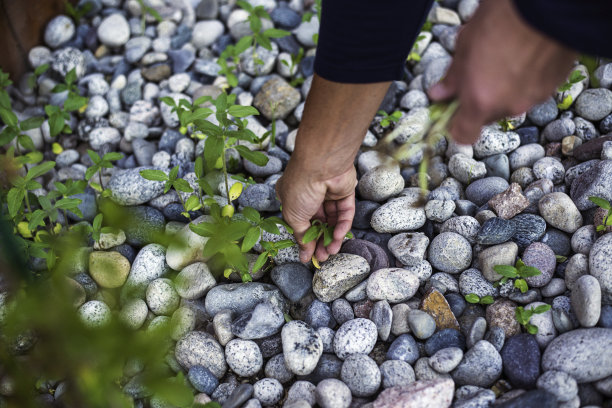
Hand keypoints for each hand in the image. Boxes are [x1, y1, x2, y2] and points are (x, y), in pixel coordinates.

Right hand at [276, 162, 356, 262]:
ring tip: (331, 252)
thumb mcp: (294, 216)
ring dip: (332, 237)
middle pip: (318, 223)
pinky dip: (342, 225)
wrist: (321, 164)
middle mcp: (309, 195)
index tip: (309, 256)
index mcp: (292, 197)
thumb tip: (304, 256)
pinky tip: (338, 237)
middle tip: (323, 257)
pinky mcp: (344, 191)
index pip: (300, 222)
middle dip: (320, 241)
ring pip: (332, 220)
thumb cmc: (300, 186)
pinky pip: (344, 212)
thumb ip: (301, 237)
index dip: (305, 239)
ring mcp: (328, 192)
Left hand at [428, 0, 576, 143]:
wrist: (547, 2)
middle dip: (480, 100)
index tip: (453, 113)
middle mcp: (508, 106)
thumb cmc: (500, 18)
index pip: (465, 135)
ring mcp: (534, 97)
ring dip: (504, 89)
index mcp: (481, 101)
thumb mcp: (465, 45)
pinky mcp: (555, 85)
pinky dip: (526, 80)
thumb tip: (439, 94)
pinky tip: (525, 56)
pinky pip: (532, 90)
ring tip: (504, 58)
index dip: (457, 127)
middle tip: (477, 74)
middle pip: (487, 116)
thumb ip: (452, 77)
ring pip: (511, 102)